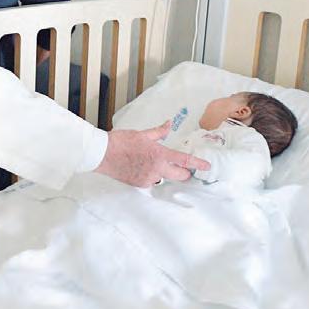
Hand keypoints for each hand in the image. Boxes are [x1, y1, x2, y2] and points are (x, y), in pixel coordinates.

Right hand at [95, 121, 209, 186]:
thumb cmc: (121, 141)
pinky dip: (151, 175)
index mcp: (159, 154)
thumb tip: (169, 124)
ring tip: (152, 162)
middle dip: (185, 172)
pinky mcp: (139, 184)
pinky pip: (151, 181)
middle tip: (185, 168)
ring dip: (165, 173)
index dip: (198, 164)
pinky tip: (142, 167)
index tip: (206, 167)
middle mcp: (156, 169)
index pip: (184, 161)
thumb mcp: (142, 134)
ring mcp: (148, 179)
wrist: (102, 154)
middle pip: (180, 176)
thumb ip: (159, 132)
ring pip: (164, 178)